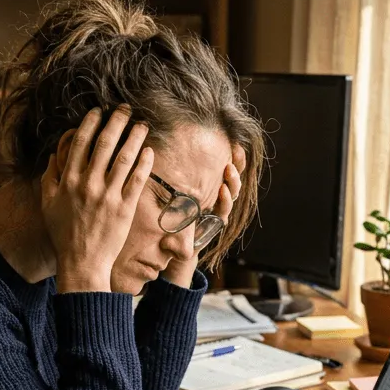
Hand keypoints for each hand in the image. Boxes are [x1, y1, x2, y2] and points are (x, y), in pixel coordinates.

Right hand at [42, 106, 152, 292]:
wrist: (82, 262)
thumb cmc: (63, 234)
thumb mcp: (48, 205)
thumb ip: (49, 178)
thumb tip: (54, 156)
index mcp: (68, 180)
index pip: (80, 142)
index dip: (91, 123)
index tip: (99, 111)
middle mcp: (88, 184)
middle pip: (105, 144)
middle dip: (116, 121)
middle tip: (124, 109)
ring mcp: (108, 196)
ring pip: (124, 158)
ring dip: (134, 137)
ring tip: (141, 124)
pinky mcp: (125, 208)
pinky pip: (137, 179)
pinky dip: (144, 163)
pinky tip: (148, 150)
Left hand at [161, 144, 245, 285]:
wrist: (169, 251)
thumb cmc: (165, 221)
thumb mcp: (163, 196)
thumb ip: (163, 178)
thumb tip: (153, 149)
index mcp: (204, 189)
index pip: (219, 168)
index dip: (228, 154)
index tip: (231, 139)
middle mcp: (213, 199)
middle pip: (231, 177)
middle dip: (237, 163)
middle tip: (236, 149)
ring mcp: (215, 212)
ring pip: (231, 193)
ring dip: (232, 180)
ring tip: (228, 168)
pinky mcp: (213, 226)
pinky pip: (223, 212)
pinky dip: (225, 201)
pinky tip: (222, 190)